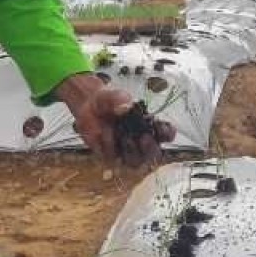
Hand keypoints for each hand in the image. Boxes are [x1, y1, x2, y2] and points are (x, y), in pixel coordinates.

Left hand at [56, 73, 176, 167]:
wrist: (88, 108)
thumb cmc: (107, 101)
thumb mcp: (112, 95)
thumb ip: (119, 98)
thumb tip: (125, 107)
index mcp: (150, 126)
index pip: (166, 134)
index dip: (168, 133)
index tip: (161, 127)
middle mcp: (141, 142)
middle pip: (155, 154)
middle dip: (150, 148)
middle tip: (144, 138)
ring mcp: (127, 151)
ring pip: (136, 161)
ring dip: (130, 150)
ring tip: (121, 134)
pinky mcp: (111, 156)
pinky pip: (113, 158)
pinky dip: (109, 145)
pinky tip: (103, 132)